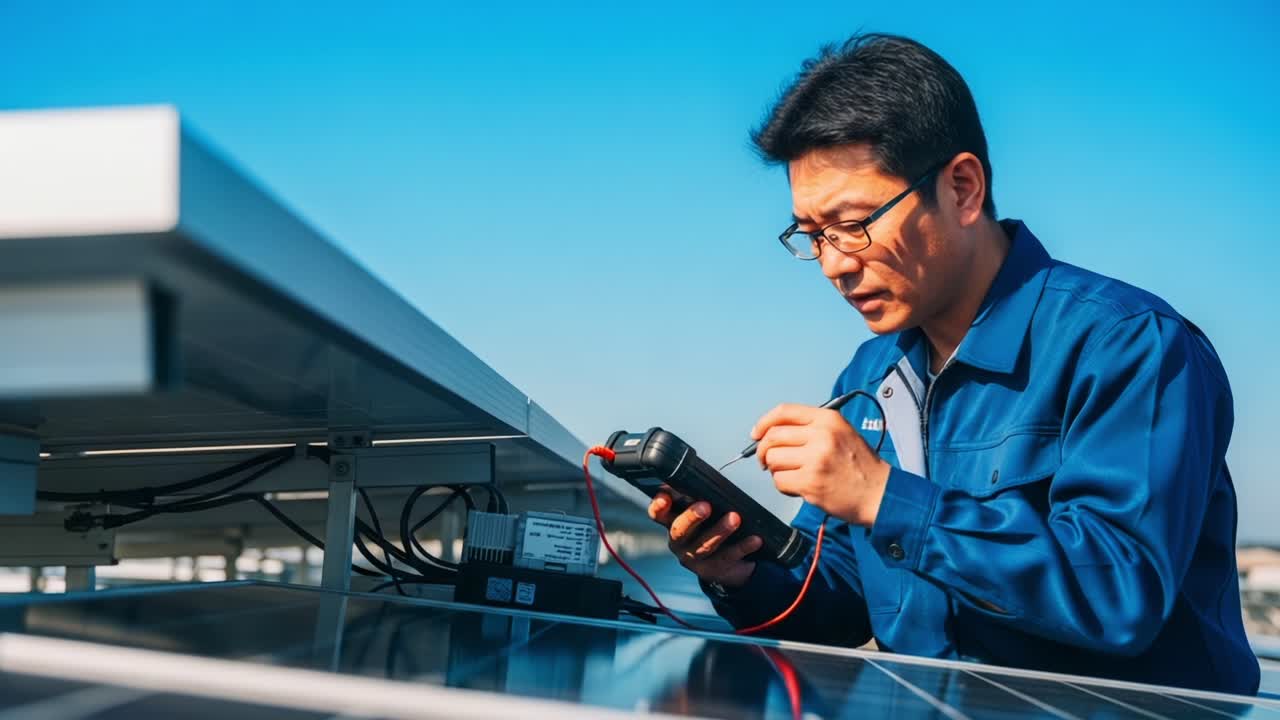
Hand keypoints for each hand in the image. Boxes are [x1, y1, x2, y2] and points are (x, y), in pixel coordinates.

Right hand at [647, 490, 762, 588]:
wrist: (726, 564)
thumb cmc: (711, 527)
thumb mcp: (701, 511)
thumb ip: (696, 497)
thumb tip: (698, 477)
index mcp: (672, 522)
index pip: (658, 514)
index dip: (658, 507)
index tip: (664, 497)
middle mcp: (678, 542)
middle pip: (679, 531)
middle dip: (692, 517)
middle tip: (706, 506)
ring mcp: (693, 558)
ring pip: (704, 546)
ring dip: (720, 531)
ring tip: (735, 518)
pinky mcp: (712, 570)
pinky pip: (727, 557)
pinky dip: (742, 547)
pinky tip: (754, 539)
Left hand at [752, 403, 891, 525]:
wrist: (879, 494)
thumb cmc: (859, 465)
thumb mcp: (841, 433)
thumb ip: (811, 428)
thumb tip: (772, 433)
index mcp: (828, 419)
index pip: (784, 412)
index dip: (764, 422)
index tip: (756, 434)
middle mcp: (821, 435)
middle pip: (773, 436)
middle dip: (764, 450)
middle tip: (767, 461)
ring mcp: (816, 459)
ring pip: (773, 460)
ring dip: (775, 470)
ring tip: (791, 475)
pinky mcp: (811, 483)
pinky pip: (780, 481)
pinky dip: (783, 486)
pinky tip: (798, 487)